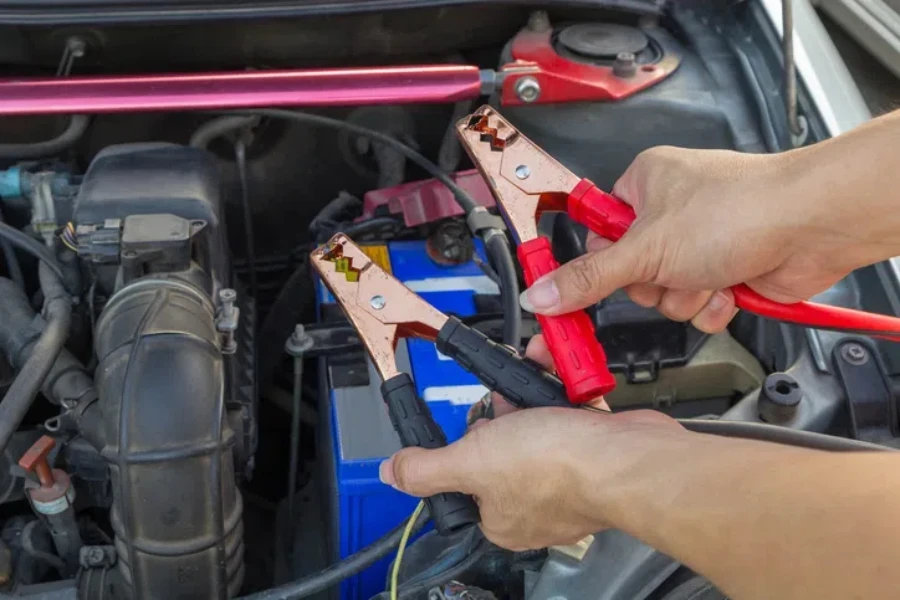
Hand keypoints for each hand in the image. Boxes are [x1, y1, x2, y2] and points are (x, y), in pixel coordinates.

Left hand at [379, 335, 679, 550]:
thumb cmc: (560, 469)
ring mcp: (566, 476)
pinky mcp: (592, 452)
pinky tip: (558, 378)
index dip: (465, 446)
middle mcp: (533, 501)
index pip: (466, 479)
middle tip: (505, 401)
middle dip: (501, 411)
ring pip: (535, 425)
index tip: (472, 425)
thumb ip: (428, 469)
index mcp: (500, 516)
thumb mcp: (472, 461)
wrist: (629, 457)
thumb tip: (392, 474)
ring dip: (530, 395)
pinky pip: (567, 414)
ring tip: (532, 381)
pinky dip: (561, 392)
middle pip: (501, 446)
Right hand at [521, 144, 899, 332]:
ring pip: (666, 295)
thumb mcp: (645, 249)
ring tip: (708, 273)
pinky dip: (712, 304)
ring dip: (686, 295)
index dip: (597, 262)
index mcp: (644, 185)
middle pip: (631, 273)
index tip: (588, 281)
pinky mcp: (727, 269)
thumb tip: (543, 294)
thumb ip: (589, 277)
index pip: (598, 232)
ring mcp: (702, 243)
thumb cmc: (740, 209)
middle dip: (653, 284)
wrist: (813, 226)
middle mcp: (672, 212)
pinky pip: (698, 305)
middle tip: (667, 271)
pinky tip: (729, 286)